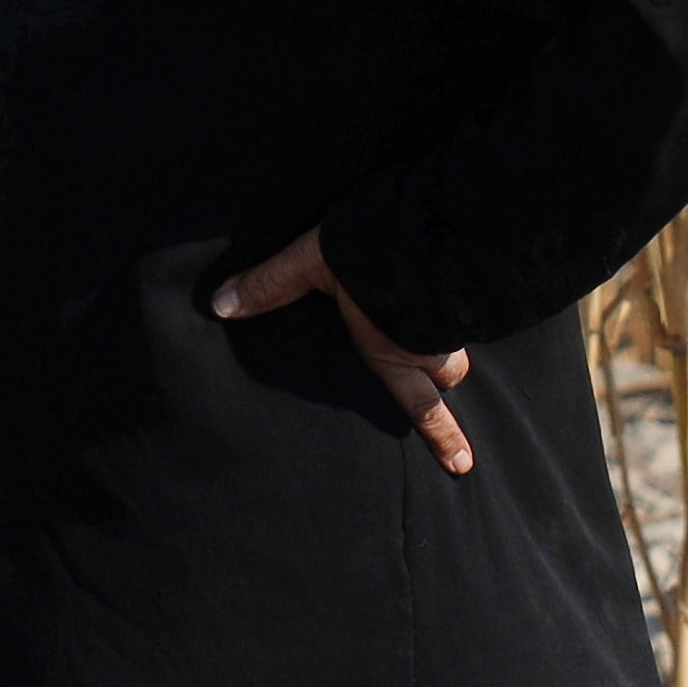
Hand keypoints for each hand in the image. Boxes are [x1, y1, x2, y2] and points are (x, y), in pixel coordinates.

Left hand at [210, 225, 473, 474]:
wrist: (425, 220)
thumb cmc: (369, 254)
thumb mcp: (309, 265)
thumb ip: (269, 285)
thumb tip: (220, 306)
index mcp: (392, 352)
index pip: (422, 407)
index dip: (443, 437)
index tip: (462, 466)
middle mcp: (429, 344)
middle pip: (446, 379)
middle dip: (442, 386)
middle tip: (440, 392)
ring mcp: (452, 317)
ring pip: (458, 346)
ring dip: (450, 347)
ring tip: (442, 336)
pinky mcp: (466, 286)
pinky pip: (467, 312)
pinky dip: (463, 309)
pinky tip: (459, 290)